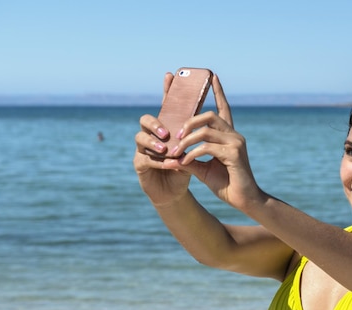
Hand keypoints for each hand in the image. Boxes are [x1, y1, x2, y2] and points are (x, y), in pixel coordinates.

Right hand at [133, 72, 192, 205]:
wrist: (176, 192)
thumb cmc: (185, 168)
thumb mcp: (194, 150)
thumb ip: (198, 135)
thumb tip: (212, 115)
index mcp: (166, 129)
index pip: (165, 107)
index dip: (167, 91)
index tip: (171, 74)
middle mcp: (151, 135)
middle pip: (145, 119)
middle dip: (155, 124)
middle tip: (167, 132)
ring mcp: (142, 149)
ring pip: (140, 138)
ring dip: (153, 143)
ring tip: (166, 150)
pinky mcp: (139, 165)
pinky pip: (144, 158)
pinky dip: (157, 161)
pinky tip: (168, 164)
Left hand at [161, 75, 264, 211]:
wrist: (245, 200)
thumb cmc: (227, 185)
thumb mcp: (203, 170)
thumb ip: (189, 160)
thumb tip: (169, 159)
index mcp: (229, 136)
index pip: (224, 108)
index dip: (218, 91)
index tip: (213, 76)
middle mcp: (234, 135)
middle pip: (208, 115)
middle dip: (189, 122)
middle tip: (177, 135)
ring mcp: (236, 143)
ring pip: (205, 130)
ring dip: (186, 140)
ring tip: (176, 152)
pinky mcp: (234, 153)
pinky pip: (206, 147)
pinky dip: (191, 154)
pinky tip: (184, 163)